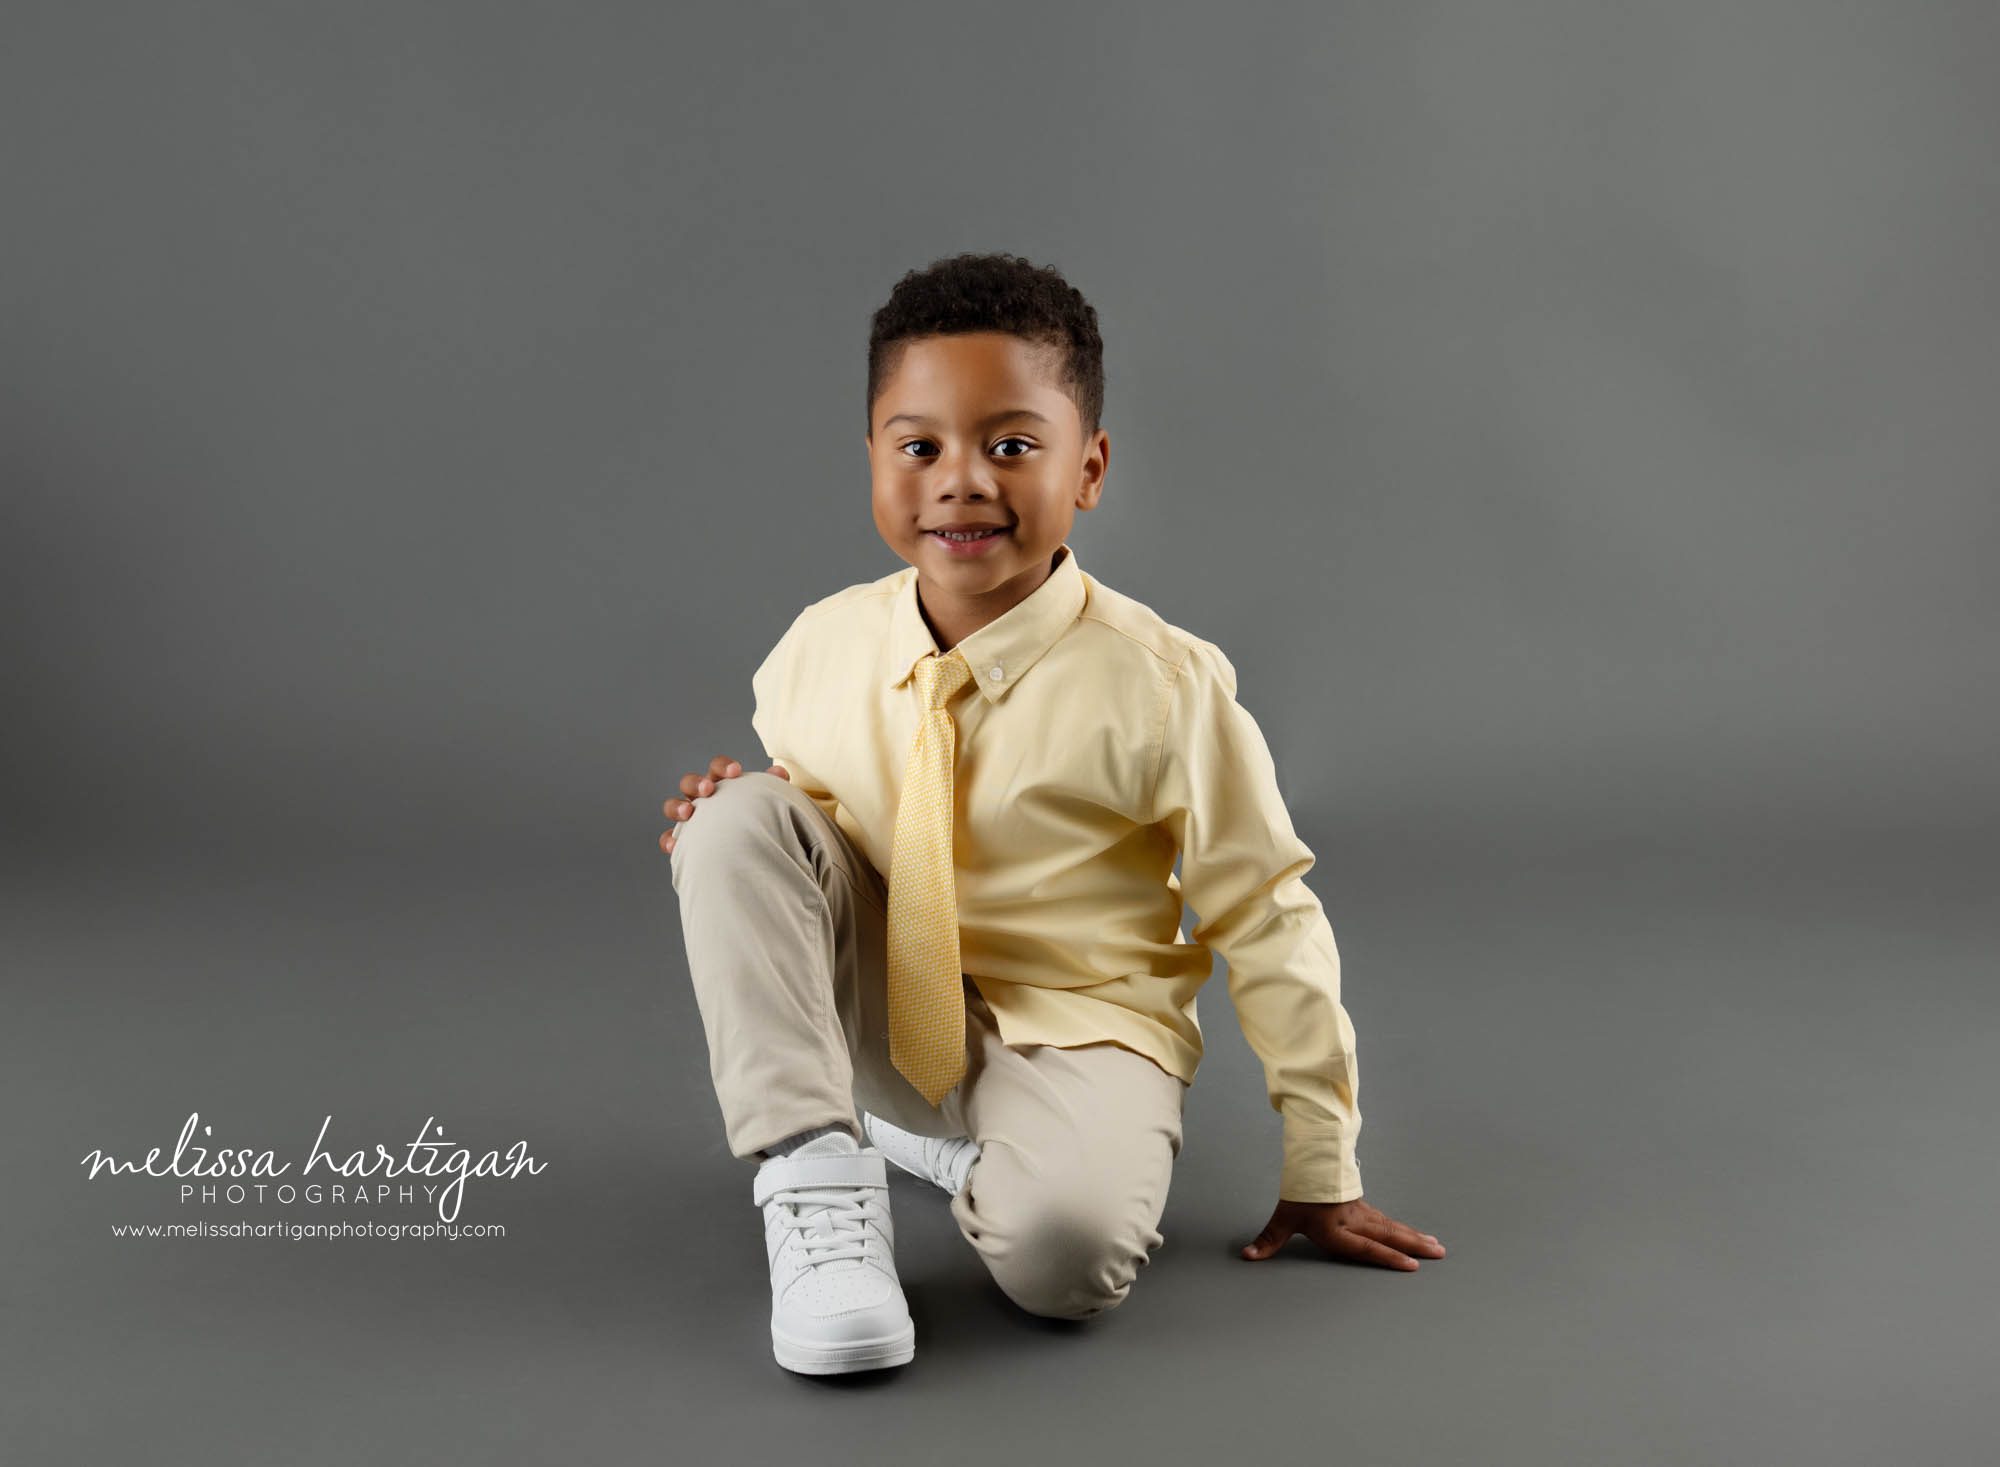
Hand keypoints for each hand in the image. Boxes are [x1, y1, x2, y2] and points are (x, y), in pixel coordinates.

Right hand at [658, 757, 788, 854]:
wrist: (748, 848)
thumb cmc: (754, 816)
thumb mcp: (764, 801)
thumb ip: (771, 787)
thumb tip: (780, 773)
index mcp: (721, 783)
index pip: (718, 767)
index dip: (723, 766)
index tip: (736, 771)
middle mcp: (701, 797)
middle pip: (690, 782)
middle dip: (697, 783)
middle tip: (709, 789)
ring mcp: (688, 816)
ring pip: (673, 806)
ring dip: (677, 806)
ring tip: (687, 813)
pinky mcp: (683, 838)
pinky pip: (669, 837)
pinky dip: (669, 839)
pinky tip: (675, 845)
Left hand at [1240, 1196, 1445, 1269]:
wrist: (1309, 1161)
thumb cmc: (1298, 1194)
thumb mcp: (1283, 1218)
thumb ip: (1268, 1240)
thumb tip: (1247, 1256)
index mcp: (1337, 1228)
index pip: (1366, 1246)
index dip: (1387, 1256)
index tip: (1411, 1266)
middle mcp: (1354, 1221)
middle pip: (1388, 1234)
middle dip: (1413, 1246)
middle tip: (1438, 1253)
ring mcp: (1361, 1213)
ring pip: (1392, 1226)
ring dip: (1415, 1236)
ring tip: (1436, 1245)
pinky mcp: (1363, 1207)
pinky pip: (1388, 1220)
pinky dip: (1404, 1228)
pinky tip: (1416, 1234)